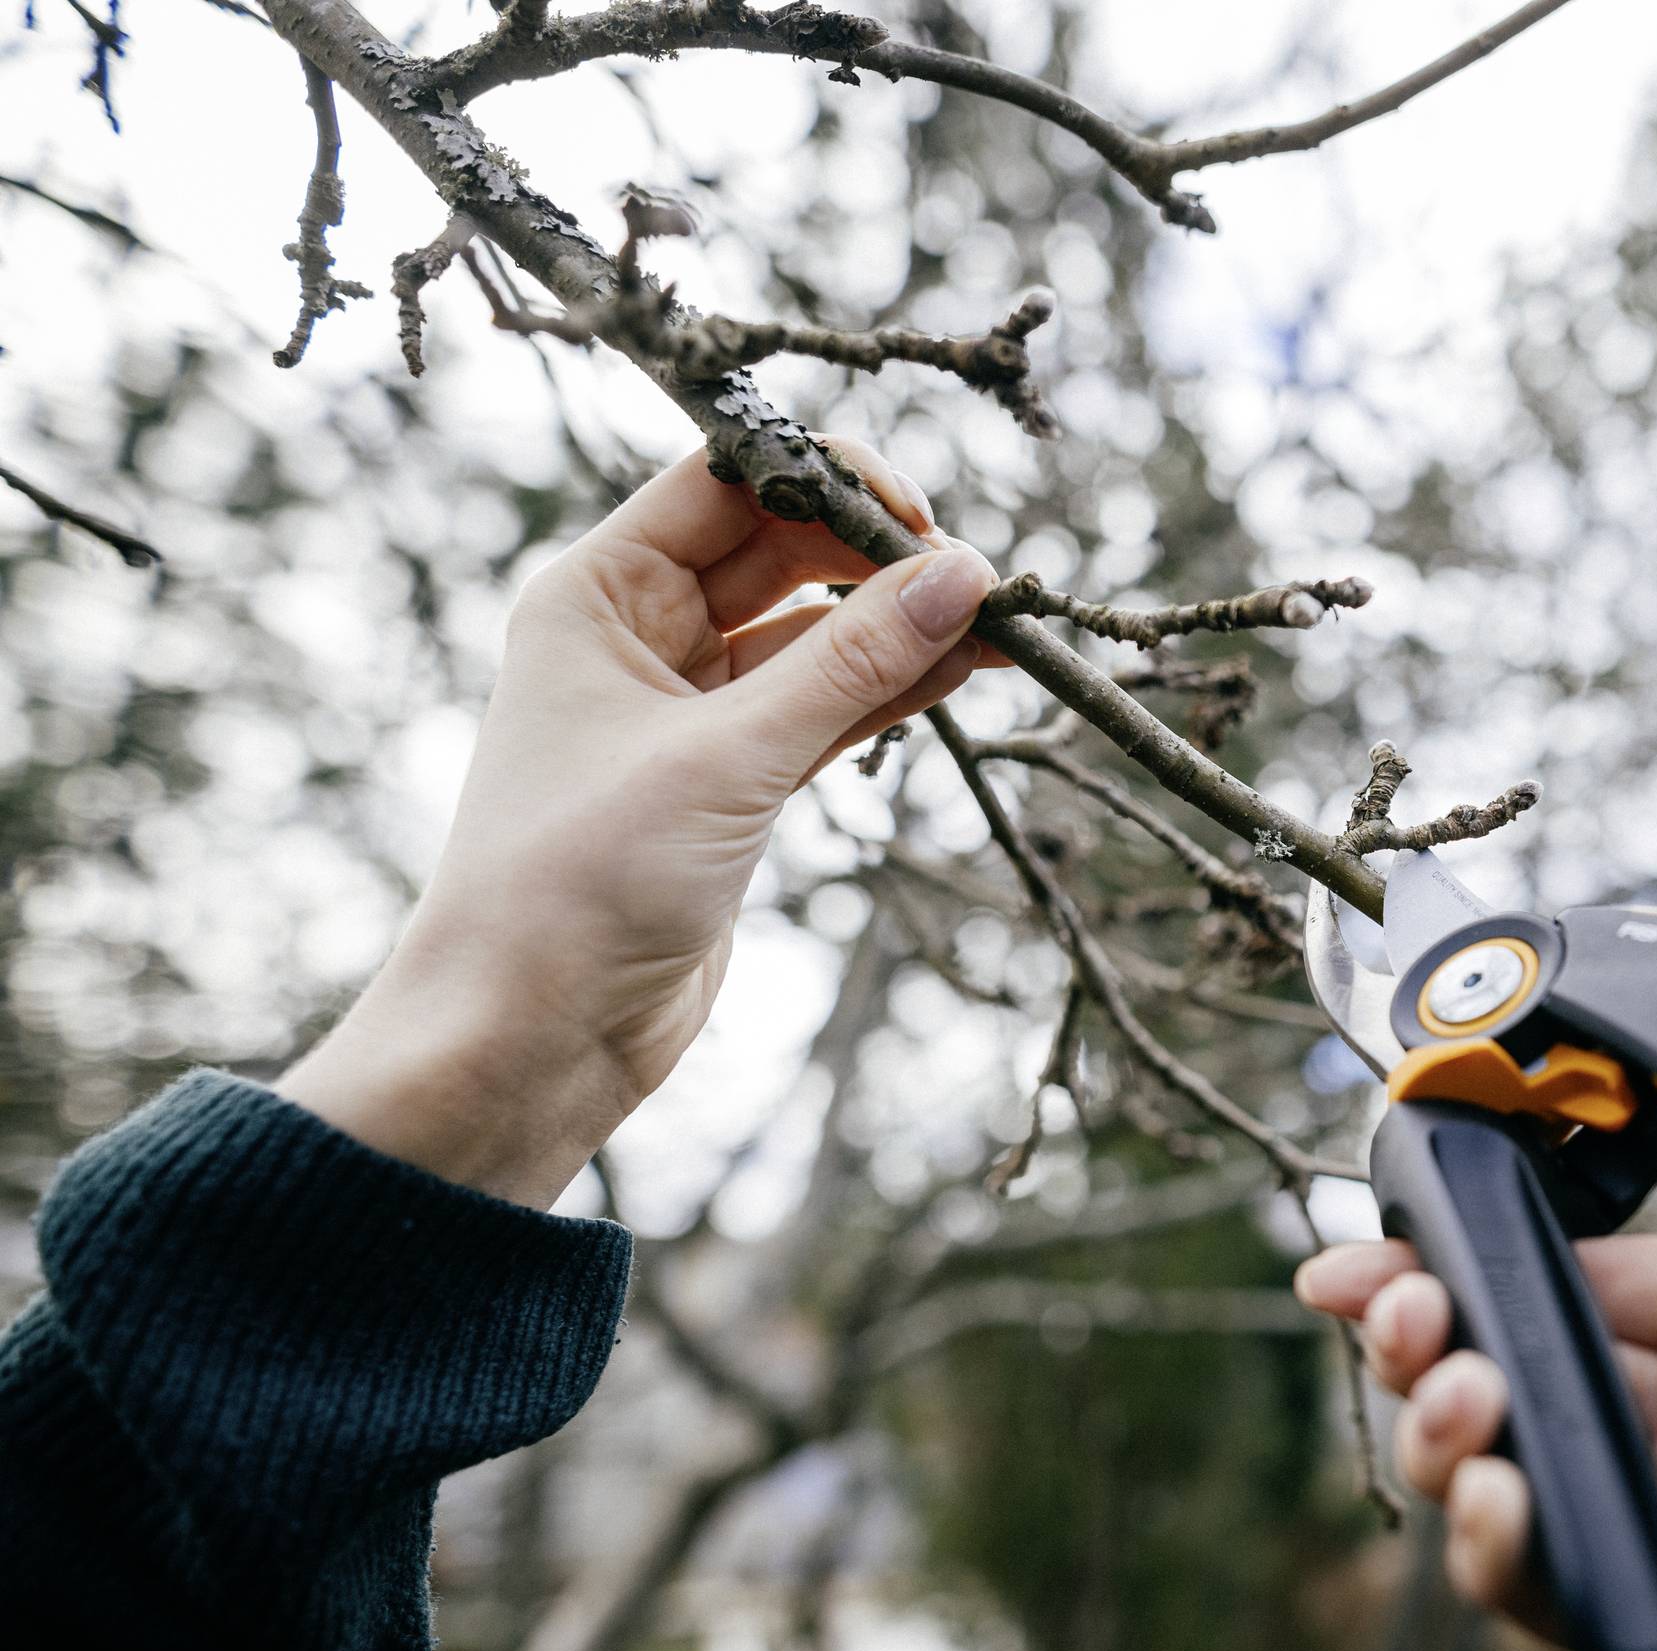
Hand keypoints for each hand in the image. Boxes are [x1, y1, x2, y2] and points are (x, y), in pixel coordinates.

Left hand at [280, 441, 994, 1205]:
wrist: (530, 1035)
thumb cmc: (579, 881)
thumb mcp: (725, 758)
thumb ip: (849, 663)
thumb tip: (962, 575)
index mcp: (597, 596)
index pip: (725, 486)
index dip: (824, 480)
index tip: (919, 514)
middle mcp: (638, 638)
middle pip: (780, 553)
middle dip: (878, 557)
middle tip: (976, 577)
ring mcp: (689, 713)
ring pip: (814, 639)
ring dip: (899, 628)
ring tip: (997, 623)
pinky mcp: (732, 784)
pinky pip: (826, 711)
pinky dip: (889, 693)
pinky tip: (962, 673)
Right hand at [1296, 1003, 1656, 1650]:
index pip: (1583, 1267)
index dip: (1475, 1240)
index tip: (1386, 1211)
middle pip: (1520, 1363)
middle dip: (1418, 1325)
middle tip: (1373, 1305)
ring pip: (1515, 1471)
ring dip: (1438, 1425)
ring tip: (1458, 1396)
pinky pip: (1562, 1593)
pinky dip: (1498, 1552)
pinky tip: (1501, 1499)